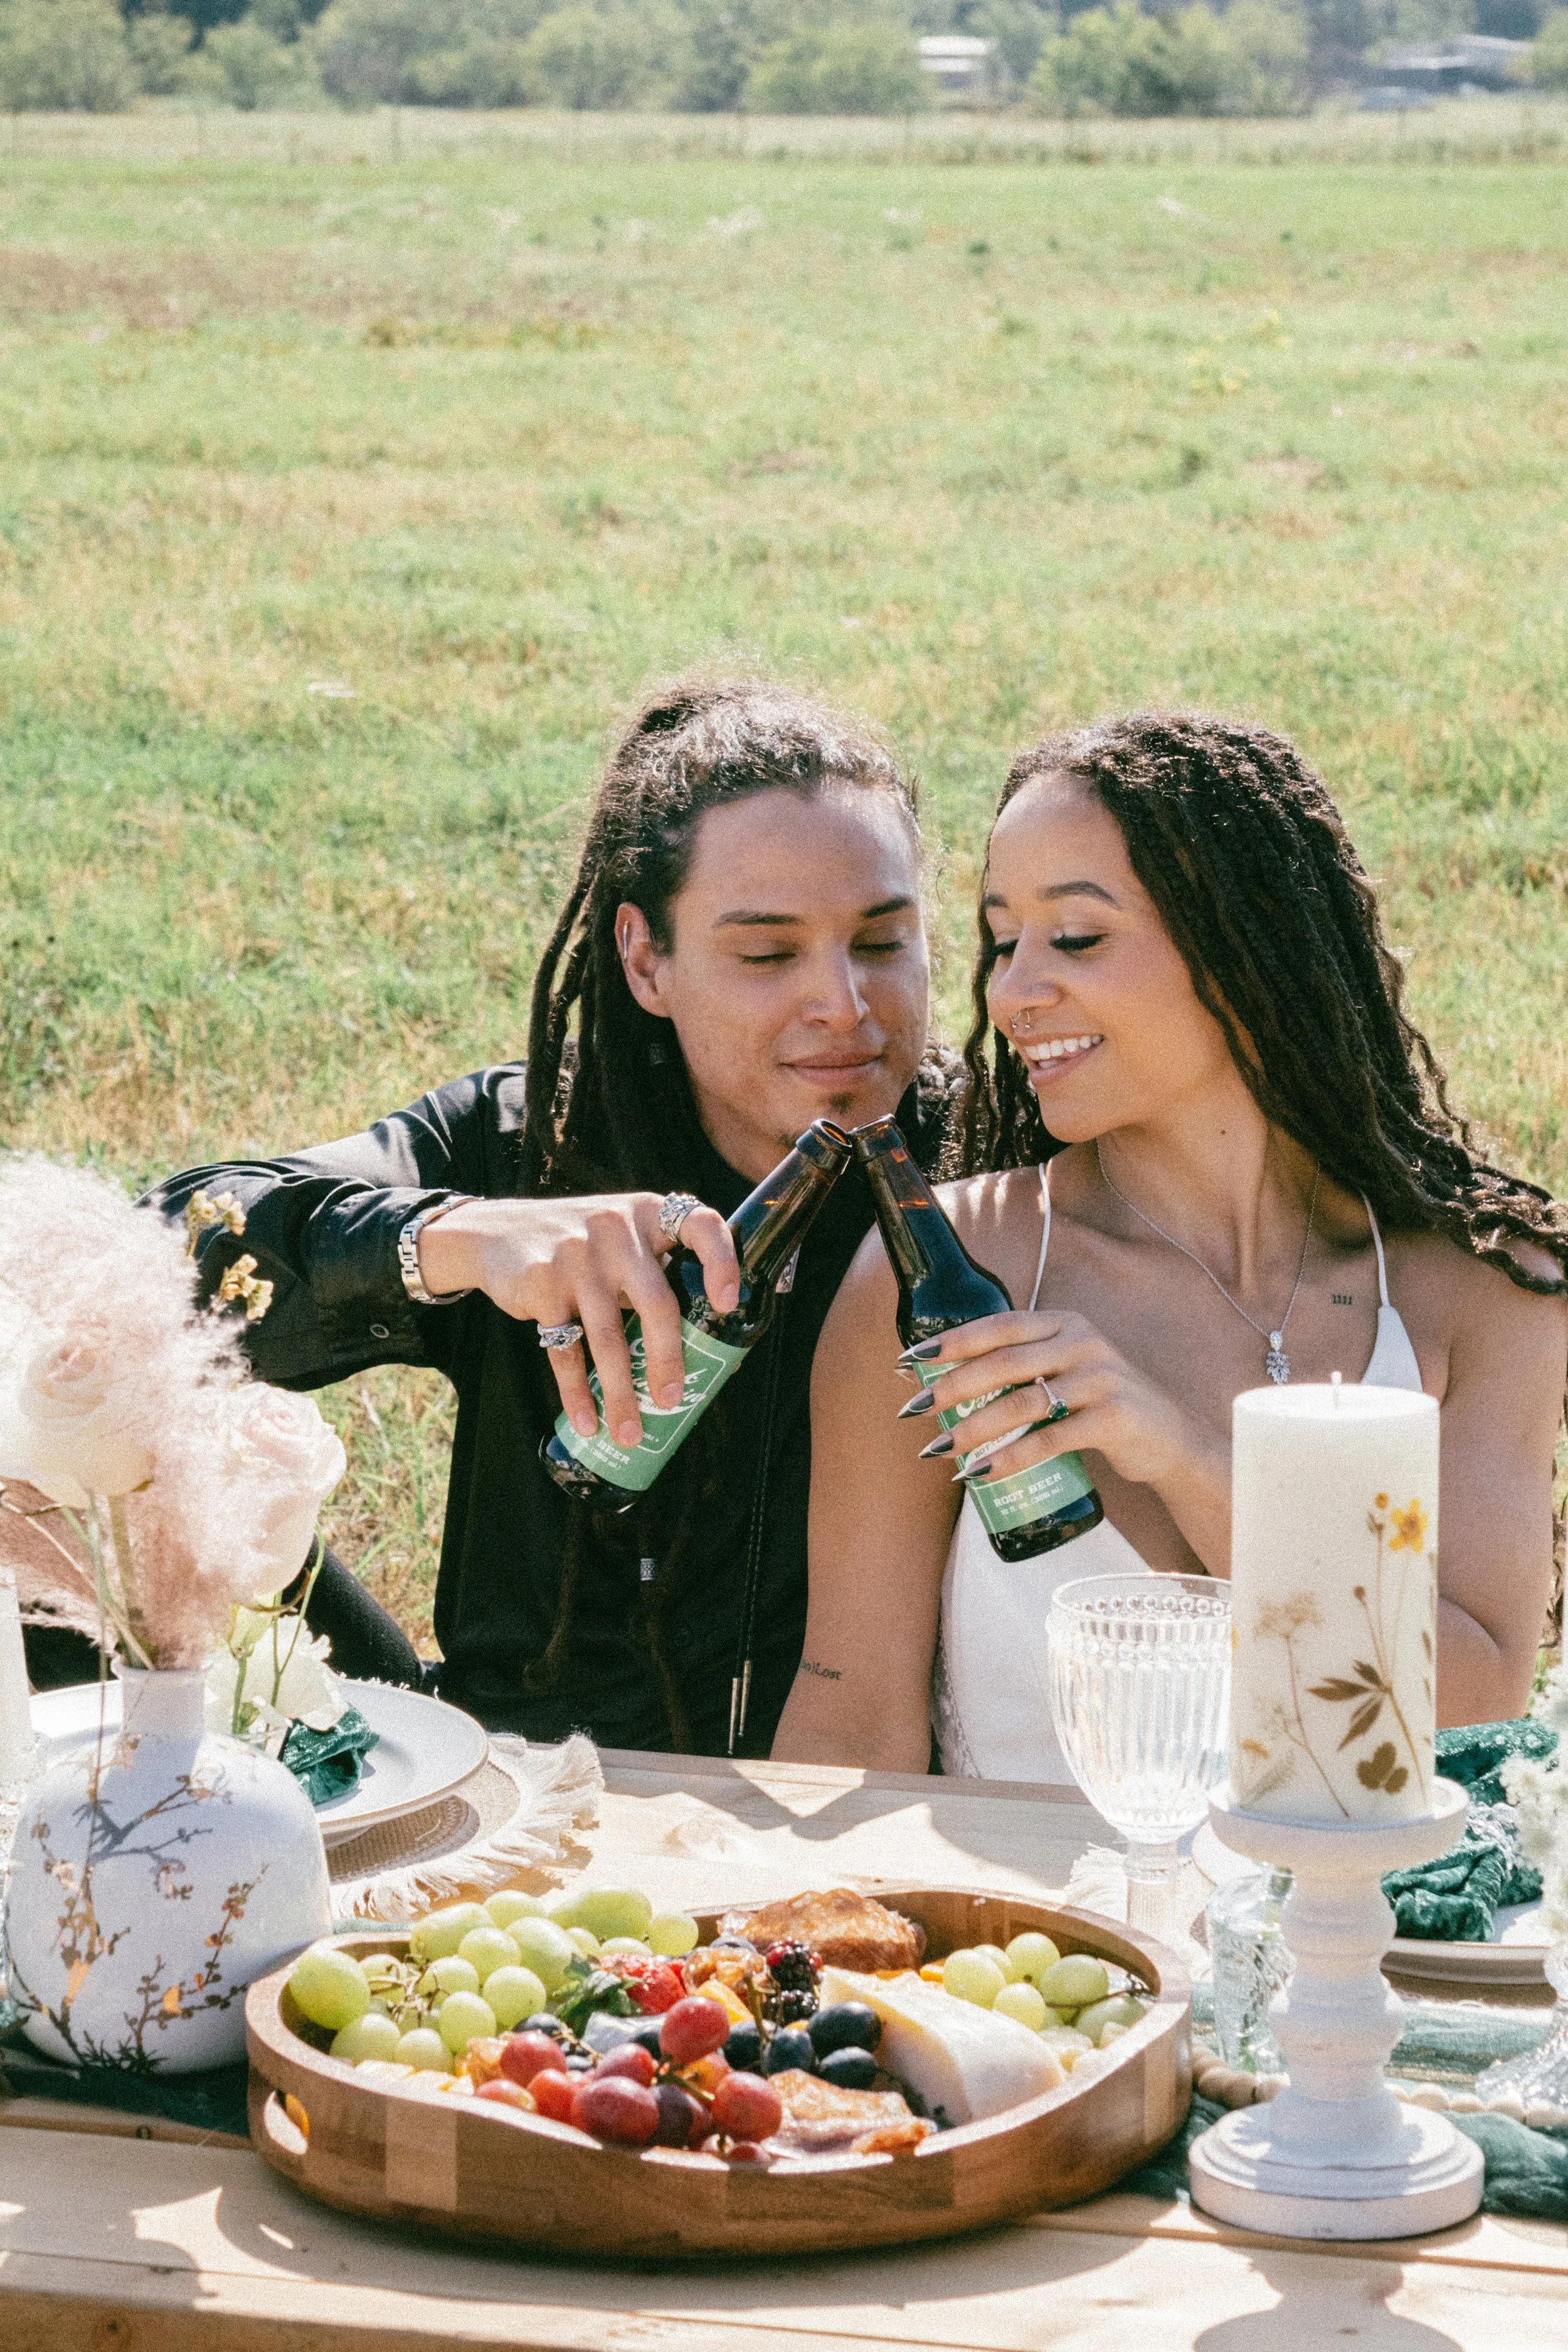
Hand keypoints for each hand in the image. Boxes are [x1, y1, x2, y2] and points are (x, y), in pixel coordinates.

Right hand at [417, 1194, 736, 1446]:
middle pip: (657, 1303)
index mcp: (649, 1213)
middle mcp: (617, 1229)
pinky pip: (565, 1350)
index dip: (723, 1263)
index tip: (728, 1305)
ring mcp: (578, 1256)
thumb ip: (655, 1272)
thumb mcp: (620, 1235)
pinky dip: (576, 1391)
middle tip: (672, 1400)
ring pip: (609, 1337)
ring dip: (621, 1392)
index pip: (701, 1225)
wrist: (495, 1232)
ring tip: (628, 1432)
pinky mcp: (542, 1284)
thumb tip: (709, 1351)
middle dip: (667, 1360)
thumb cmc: (578, 1244)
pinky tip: (587, 1419)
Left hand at [905, 1308, 1202, 1497]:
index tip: (912, 1358)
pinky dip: (1011, 1457)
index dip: (954, 1340)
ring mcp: (1101, 1379)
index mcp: (1064, 1324)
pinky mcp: (1113, 1418)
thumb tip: (945, 1383)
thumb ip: (1021, 1368)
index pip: (1000, 1325)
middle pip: (1005, 1363)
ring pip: (1023, 1401)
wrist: (1166, 1438)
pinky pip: (1050, 1438)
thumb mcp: (1065, 1370)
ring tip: (941, 1448)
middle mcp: (1083, 1343)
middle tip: (916, 1409)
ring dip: (975, 1427)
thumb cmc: (1099, 1404)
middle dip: (954, 1387)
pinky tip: (982, 1472)